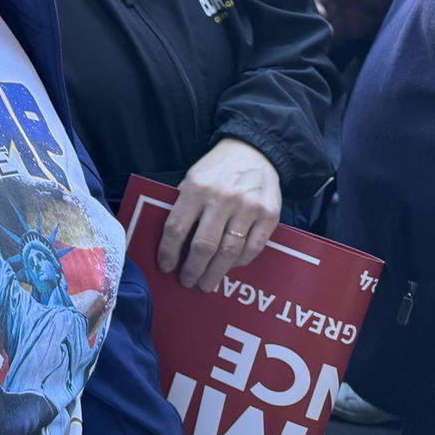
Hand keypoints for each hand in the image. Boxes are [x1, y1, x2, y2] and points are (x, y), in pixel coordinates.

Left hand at [158, 138, 281, 290]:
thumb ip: (183, 205)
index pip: (177, 227)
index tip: (166, 266)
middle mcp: (222, 198)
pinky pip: (253, 248)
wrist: (253, 151)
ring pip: (229, 251)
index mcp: (196, 188)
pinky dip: (240, 262)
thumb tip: (172, 243)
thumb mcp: (192, 178)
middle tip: (188, 282)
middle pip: (204, 245)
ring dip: (215, 272)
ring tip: (206, 283)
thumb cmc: (216, 170)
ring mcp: (248, 208)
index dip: (169, 251)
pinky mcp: (269, 215)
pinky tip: (229, 267)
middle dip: (193, 269)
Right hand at [301, 0, 399, 42]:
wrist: (391, 1)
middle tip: (321, 14)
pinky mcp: (335, 28)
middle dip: (309, 7)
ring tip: (324, 31)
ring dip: (314, 25)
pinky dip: (323, 41)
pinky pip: (324, 34)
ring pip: (313, 17)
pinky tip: (325, 45)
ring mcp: (328, 11)